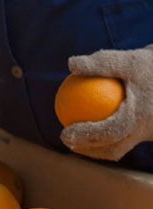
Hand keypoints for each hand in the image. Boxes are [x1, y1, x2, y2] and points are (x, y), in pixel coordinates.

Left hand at [61, 45, 152, 160]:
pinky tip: (92, 127)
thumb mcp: (131, 59)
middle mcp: (147, 130)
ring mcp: (151, 133)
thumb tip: (71, 63)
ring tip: (76, 139)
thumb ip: (102, 62)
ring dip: (98, 147)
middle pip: (114, 148)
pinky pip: (127, 138)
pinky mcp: (151, 132)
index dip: (85, 136)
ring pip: (122, 147)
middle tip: (65, 140)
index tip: (64, 133)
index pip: (109, 132)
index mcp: (141, 116)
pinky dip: (109, 137)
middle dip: (88, 149)